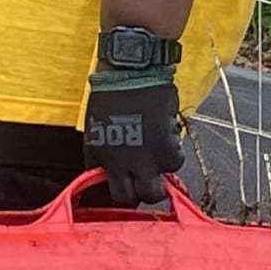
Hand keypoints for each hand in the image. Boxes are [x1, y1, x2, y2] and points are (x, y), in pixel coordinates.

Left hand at [82, 70, 183, 206]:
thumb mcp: (93, 135)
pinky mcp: (169, 144)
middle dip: (150, 189)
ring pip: (166, 177)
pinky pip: (176, 159)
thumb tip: (104, 178)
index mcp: (108, 162)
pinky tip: (164, 135)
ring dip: (163, 166)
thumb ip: (99, 161)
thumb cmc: (107, 99)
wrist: (129, 73)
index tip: (131, 186)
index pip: (120, 196)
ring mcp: (152, 156)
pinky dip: (173, 150)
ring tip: (155, 147)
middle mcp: (131, 164)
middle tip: (150, 176)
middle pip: (148, 196)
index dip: (128, 194)